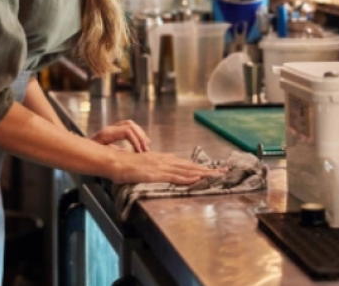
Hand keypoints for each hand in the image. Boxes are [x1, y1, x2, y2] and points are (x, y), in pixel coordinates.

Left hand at [90, 120, 150, 152]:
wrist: (79, 150)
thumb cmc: (87, 154)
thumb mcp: (98, 154)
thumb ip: (111, 152)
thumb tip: (125, 152)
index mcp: (107, 133)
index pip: (127, 131)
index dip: (136, 140)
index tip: (140, 151)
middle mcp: (110, 129)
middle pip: (131, 125)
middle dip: (140, 136)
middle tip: (145, 149)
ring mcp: (112, 129)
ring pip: (131, 125)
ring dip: (140, 134)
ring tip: (146, 146)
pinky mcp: (113, 133)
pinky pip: (128, 129)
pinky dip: (137, 135)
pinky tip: (141, 143)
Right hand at [109, 150, 225, 185]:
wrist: (113, 162)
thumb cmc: (125, 165)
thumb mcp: (142, 166)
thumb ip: (153, 168)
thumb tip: (162, 171)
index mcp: (162, 159)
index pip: (185, 163)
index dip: (199, 167)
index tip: (213, 169)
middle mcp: (164, 161)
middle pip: (190, 165)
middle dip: (208, 169)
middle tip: (225, 171)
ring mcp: (160, 167)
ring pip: (186, 170)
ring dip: (202, 173)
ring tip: (217, 175)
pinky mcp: (155, 174)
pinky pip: (174, 177)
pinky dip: (187, 177)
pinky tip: (196, 178)